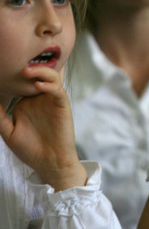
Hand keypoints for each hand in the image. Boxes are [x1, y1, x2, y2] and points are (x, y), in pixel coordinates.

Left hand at [0, 66, 85, 190]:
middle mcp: (40, 98)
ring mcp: (52, 101)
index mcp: (27, 102)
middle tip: (18, 66)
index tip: (4, 67)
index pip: (23, 82)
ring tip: (28, 70)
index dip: (15, 73)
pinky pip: (58, 91)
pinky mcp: (62, 106)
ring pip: (51, 78)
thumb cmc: (30, 149)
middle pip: (39, 75)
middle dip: (31, 67)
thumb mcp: (8, 132)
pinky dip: (50, 86)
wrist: (49, 163)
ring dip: (41, 71)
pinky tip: (39, 85)